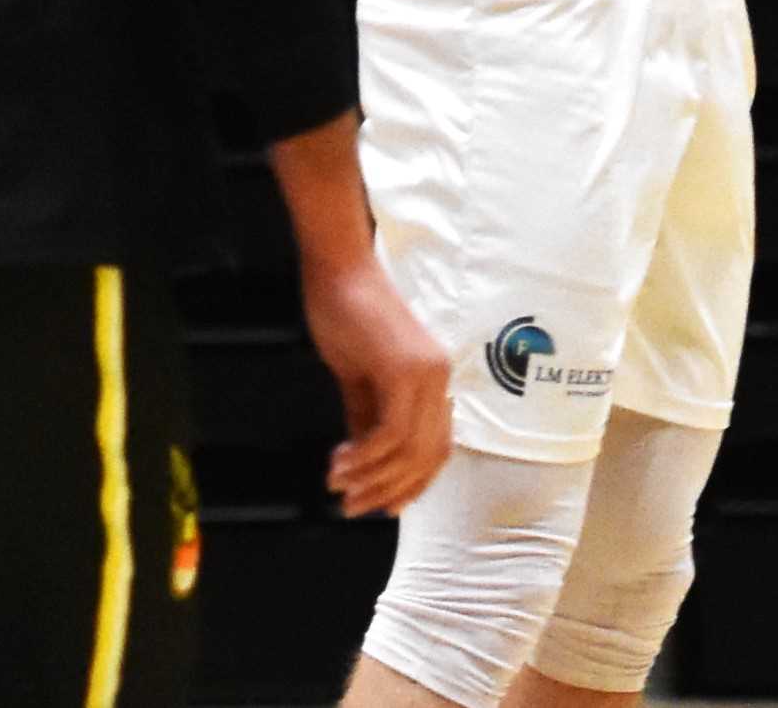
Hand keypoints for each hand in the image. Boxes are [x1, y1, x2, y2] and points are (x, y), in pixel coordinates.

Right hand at [297, 254, 452, 517]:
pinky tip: (338, 464)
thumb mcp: (359, 379)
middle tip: (352, 508)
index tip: (381, 506)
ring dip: (371, 479)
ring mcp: (426, 373)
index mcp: (434, 379)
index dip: (412, 484)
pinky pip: (390, 433)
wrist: (338, 270)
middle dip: (389, 491)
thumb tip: (364, 462)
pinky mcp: (403, 370)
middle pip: (427, 457)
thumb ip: (366, 417)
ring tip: (338, 488)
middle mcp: (439, 378)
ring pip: (409, 452)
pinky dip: (364, 457)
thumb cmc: (346, 315)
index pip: (437, 448)